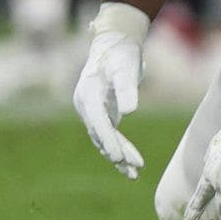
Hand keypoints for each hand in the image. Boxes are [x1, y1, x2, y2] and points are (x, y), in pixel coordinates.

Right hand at [72, 3, 148, 177]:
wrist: (115, 45)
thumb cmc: (121, 54)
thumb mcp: (126, 68)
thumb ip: (127, 88)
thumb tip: (129, 112)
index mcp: (88, 92)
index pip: (97, 121)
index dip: (107, 140)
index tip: (118, 157)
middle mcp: (86, 104)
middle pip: (100, 133)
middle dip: (116, 152)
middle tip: (133, 168)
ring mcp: (92, 111)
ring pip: (103, 138)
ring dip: (118, 155)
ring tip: (134, 174)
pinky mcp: (102, 114)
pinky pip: (109, 136)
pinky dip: (119, 149)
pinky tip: (131, 165)